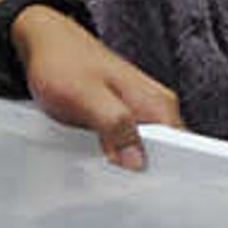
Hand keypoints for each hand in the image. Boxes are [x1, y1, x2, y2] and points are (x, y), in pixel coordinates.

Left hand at [17, 7, 177, 169]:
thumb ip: (116, 126)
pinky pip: (130, 142)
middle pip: (166, 155)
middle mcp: (157, 105)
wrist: (45, 40)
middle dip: (144, 172)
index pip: (183, 150)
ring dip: (127, 163)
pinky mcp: (126, 112)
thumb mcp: (86, 97)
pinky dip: (116, 152)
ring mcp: (142, 108)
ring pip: (146, 151)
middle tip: (115, 178)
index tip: (145, 186)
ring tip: (103, 166)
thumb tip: (137, 160)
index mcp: (158, 103)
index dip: (166, 174)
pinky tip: (98, 154)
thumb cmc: (62, 62)